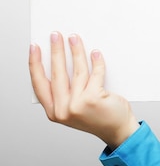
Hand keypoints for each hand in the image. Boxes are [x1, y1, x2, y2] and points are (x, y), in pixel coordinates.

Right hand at [29, 32, 138, 148]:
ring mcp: (78, 105)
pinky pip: (95, 73)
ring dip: (76, 51)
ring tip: (75, 39)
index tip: (35, 48)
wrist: (118, 131)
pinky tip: (96, 53)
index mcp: (54, 112)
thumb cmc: (98, 116)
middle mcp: (63, 110)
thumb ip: (66, 92)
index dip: (35, 64)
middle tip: (56, 35)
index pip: (39, 84)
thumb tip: (65, 60)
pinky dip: (97, 61)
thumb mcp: (74, 108)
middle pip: (57, 73)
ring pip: (77, 71)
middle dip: (56, 51)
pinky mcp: (93, 99)